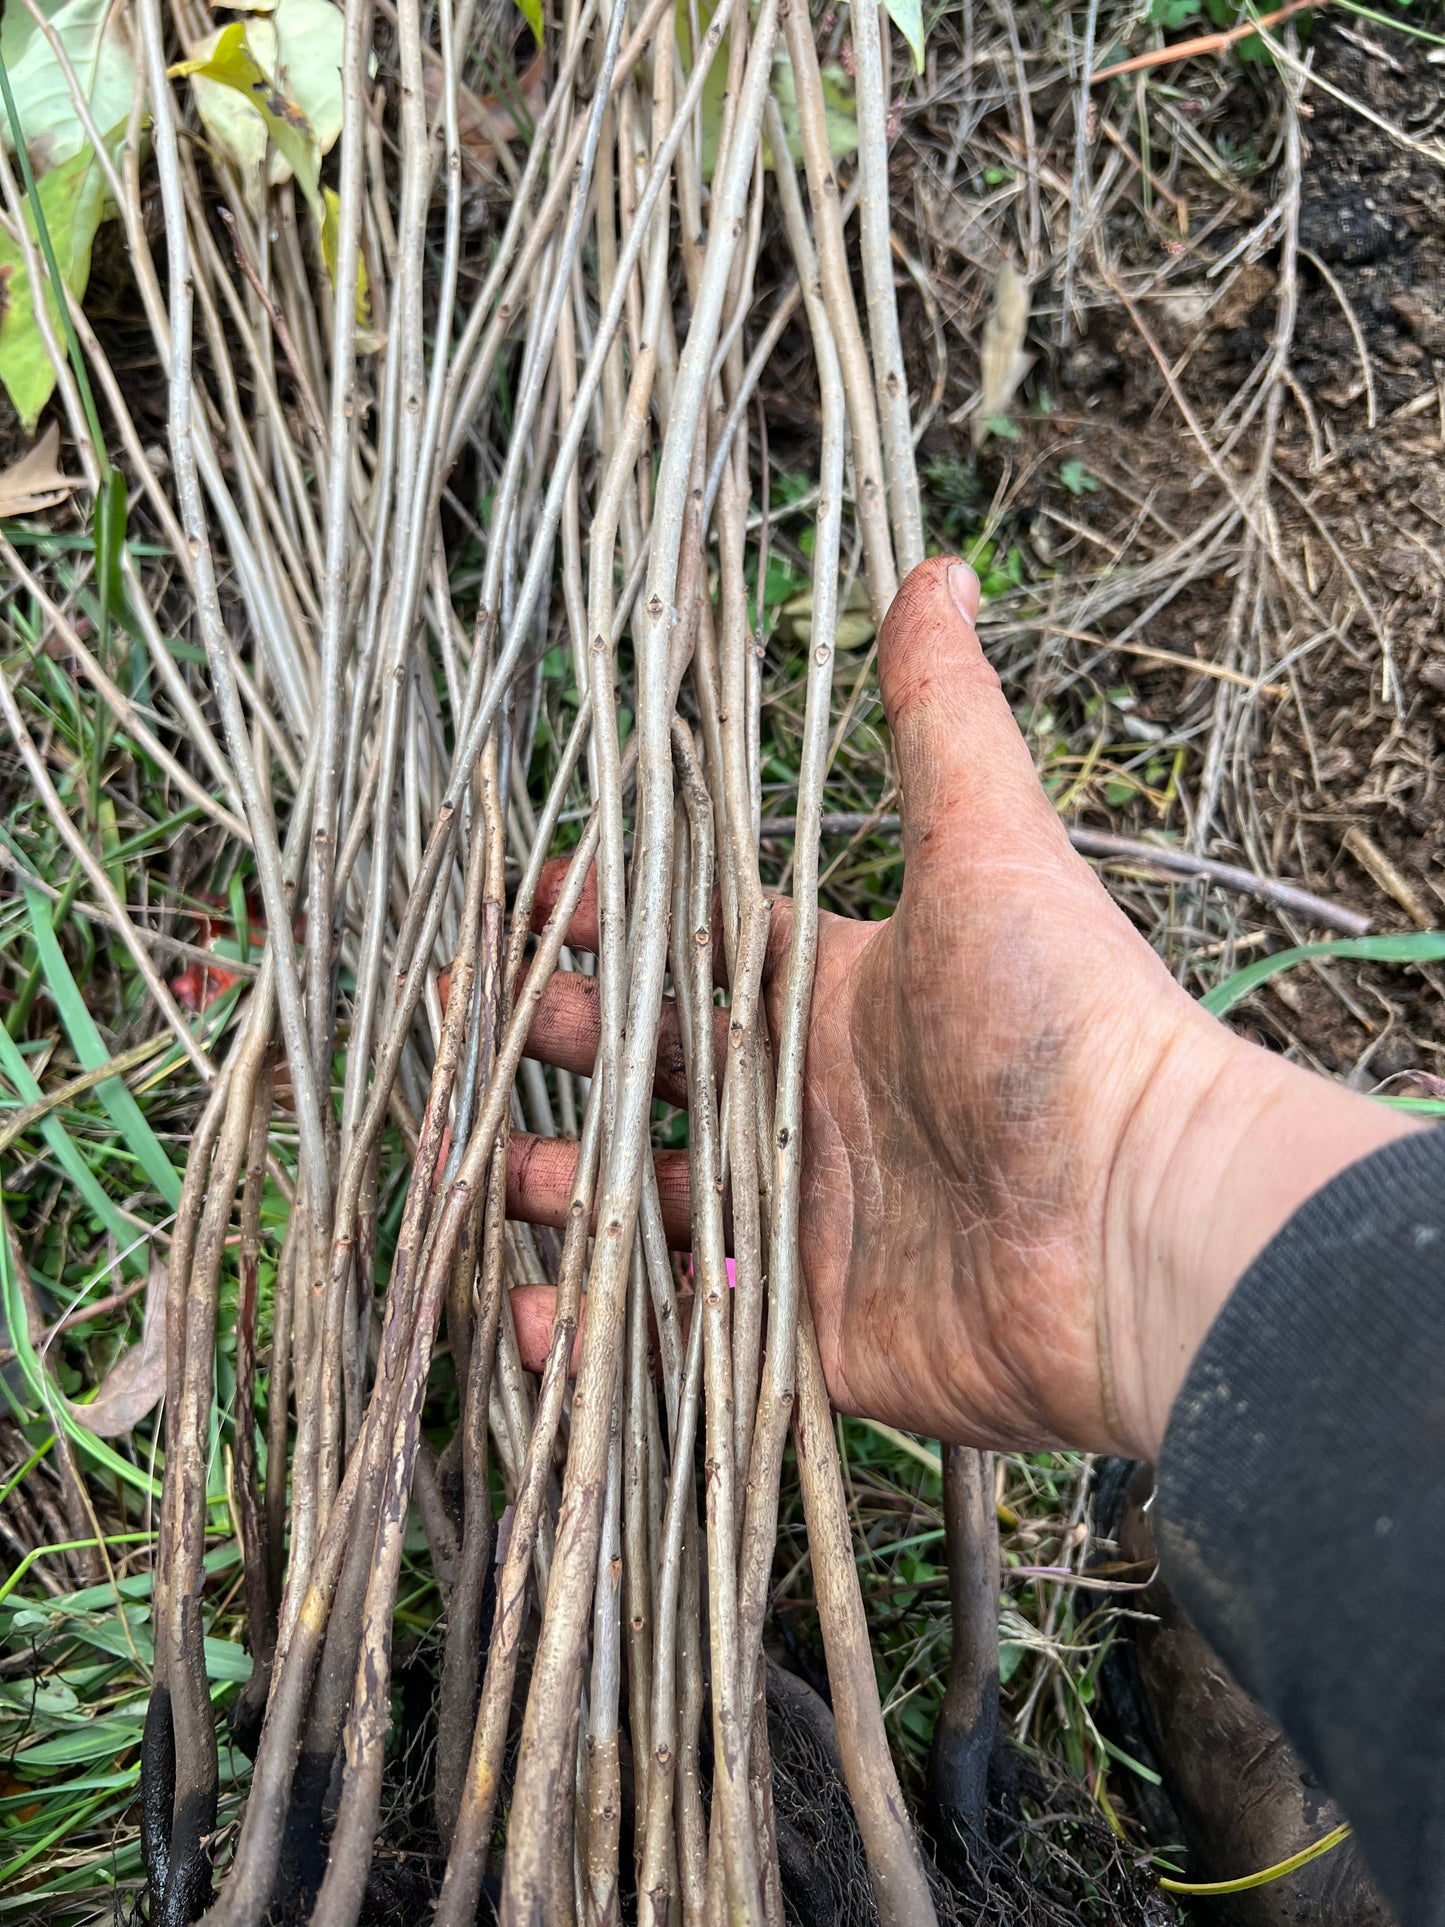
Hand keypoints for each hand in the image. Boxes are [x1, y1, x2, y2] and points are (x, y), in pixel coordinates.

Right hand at [508, 558, 1416, 1458]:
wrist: (1144, 1222)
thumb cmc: (1064, 1022)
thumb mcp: (989, 848)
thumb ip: (941, 721)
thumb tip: (936, 569)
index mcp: (836, 998)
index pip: (690, 952)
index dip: (602, 931)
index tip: (517, 912)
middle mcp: (812, 1108)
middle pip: (647, 1075)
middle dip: (553, 1048)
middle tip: (463, 1029)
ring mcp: (809, 1227)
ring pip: (646, 1204)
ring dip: (562, 1188)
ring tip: (499, 1172)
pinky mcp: (813, 1337)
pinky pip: (681, 1336)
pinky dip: (596, 1333)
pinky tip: (530, 1314)